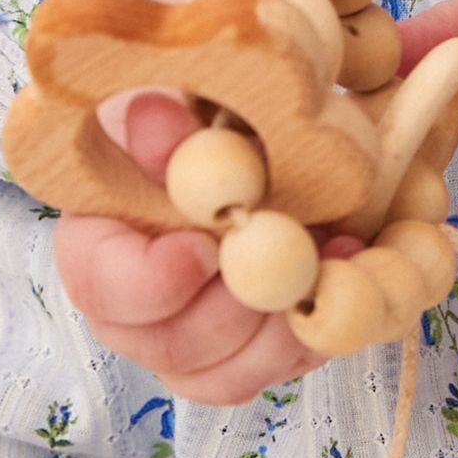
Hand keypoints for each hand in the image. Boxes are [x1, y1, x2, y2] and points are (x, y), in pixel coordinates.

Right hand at [51, 0, 350, 404]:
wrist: (258, 115)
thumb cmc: (207, 95)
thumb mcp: (186, 85)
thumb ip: (170, 111)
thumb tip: (159, 121)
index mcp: (102, 236)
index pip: (101, 283)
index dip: (149, 281)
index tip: (202, 249)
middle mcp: (142, 304)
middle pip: (173, 345)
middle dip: (238, 312)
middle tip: (293, 267)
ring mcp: (201, 333)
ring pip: (231, 371)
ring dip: (288, 328)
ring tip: (335, 264)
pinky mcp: (260, 344)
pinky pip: (284, 364)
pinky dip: (324, 330)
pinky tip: (356, 280)